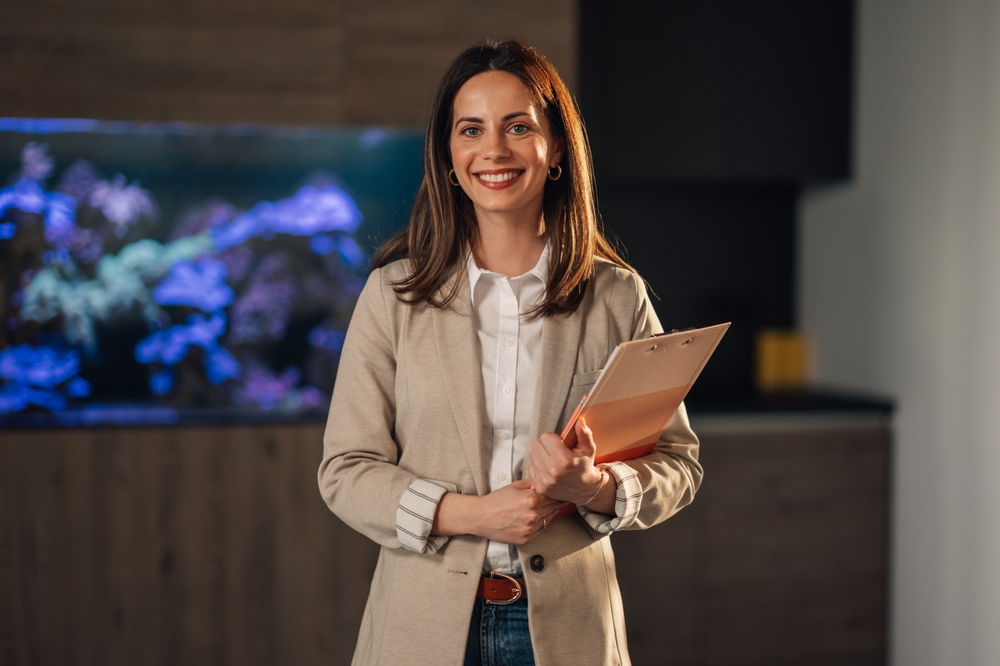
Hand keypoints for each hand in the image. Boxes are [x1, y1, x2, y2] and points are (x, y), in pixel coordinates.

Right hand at [434, 479, 564, 544]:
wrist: (481, 517)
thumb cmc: (496, 500)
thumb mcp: (515, 486)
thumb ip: (532, 483)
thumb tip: (545, 480)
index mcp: (531, 499)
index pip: (553, 496)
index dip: (557, 493)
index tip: (560, 492)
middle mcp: (533, 515)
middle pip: (553, 508)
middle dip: (555, 503)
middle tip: (557, 499)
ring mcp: (530, 528)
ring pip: (548, 520)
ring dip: (548, 514)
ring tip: (541, 509)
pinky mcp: (526, 538)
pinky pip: (540, 530)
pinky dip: (539, 524)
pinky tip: (533, 519)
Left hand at [527, 418, 606, 504]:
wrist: (584, 490)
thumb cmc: (585, 467)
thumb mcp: (588, 449)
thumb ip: (584, 434)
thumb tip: (579, 421)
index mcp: (564, 460)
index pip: (546, 437)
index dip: (554, 438)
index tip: (560, 443)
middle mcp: (552, 471)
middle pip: (537, 444)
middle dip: (545, 444)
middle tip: (555, 450)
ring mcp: (544, 480)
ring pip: (532, 455)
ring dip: (540, 454)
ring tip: (552, 459)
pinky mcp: (539, 486)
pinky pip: (530, 467)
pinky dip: (538, 465)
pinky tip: (548, 468)